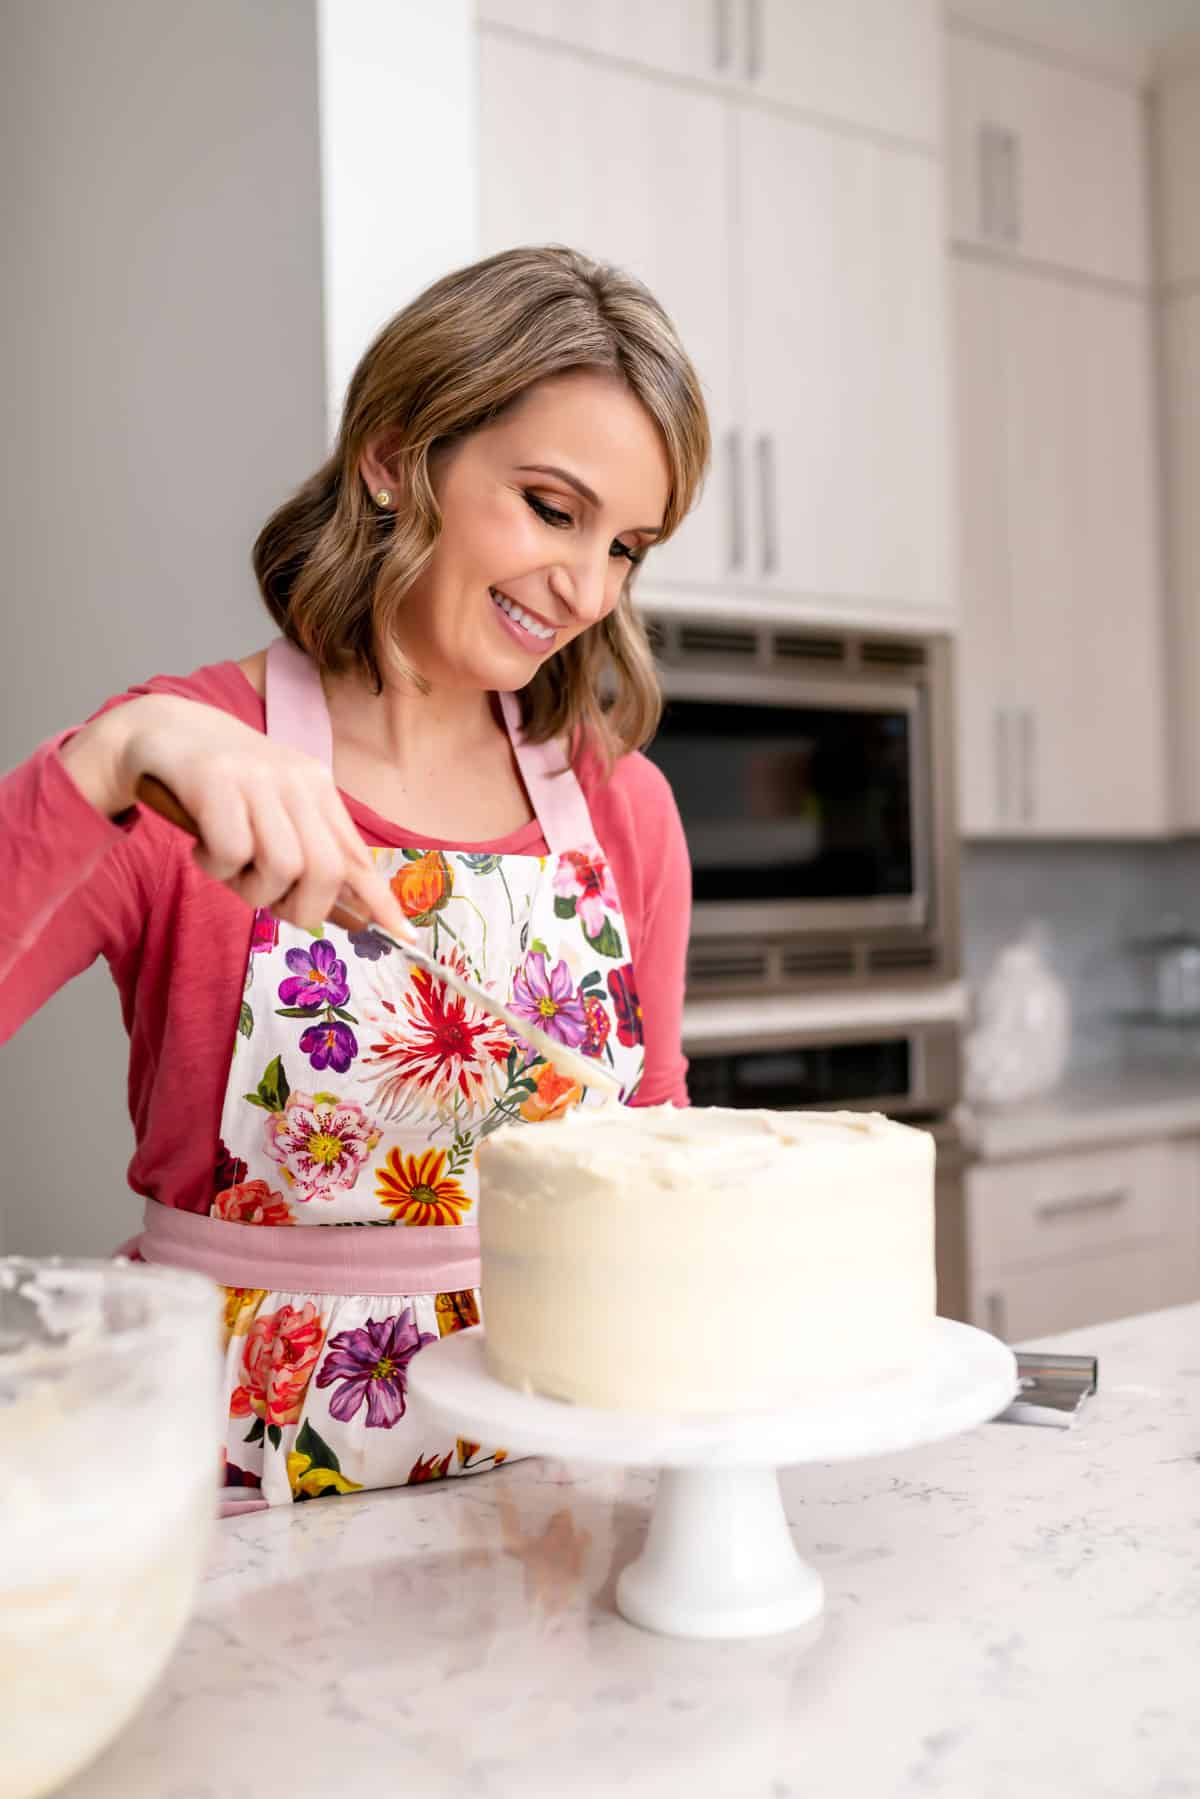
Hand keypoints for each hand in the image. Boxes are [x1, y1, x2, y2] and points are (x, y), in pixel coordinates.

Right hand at [61, 694, 416, 940]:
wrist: (158, 729)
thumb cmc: (219, 785)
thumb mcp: (274, 810)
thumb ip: (308, 851)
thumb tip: (349, 912)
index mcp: (317, 787)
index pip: (357, 855)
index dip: (381, 901)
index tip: (405, 937)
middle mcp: (295, 779)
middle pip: (326, 872)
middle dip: (300, 909)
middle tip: (269, 904)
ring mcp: (256, 778)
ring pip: (282, 868)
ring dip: (251, 890)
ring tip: (230, 870)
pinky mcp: (214, 780)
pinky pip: (232, 853)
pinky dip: (216, 867)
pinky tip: (203, 848)